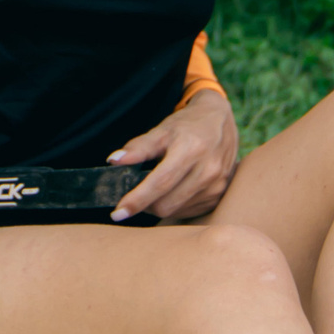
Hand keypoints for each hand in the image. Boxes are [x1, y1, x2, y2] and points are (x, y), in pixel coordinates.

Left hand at [107, 89, 238, 224]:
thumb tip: (114, 160)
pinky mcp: (219, 195)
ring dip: (160, 206)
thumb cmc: (186, 125)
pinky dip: (175, 206)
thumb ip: (138, 147)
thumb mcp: (161, 130)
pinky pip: (189, 212)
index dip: (137, 200)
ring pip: (176, 211)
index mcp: (190, 149)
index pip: (159, 183)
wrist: (219, 121)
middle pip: (166, 204)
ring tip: (157, 188)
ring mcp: (216, 185)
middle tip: (137, 194)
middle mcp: (207, 169)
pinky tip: (173, 191)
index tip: (118, 213)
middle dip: (145, 204)